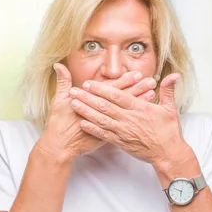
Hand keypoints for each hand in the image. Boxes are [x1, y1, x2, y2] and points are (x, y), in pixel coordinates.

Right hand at [36, 63, 156, 161]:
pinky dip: (134, 118)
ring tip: (153, 93)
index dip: (124, 81)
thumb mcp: (59, 101)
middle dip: (137, 89)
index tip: (137, 74)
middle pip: (123, 98)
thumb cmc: (59, 123)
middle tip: (151, 81)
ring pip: (126, 111)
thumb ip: (62, 82)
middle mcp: (101, 112)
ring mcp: (106, 124)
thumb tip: (58, 65)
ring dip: (139, 102)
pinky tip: (144, 113)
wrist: (60, 146)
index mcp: (91, 100)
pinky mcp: (109, 135)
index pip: (112, 88)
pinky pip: (126, 124)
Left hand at [68, 73, 189, 166]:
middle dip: (87, 97)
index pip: (117, 96)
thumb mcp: (171, 109)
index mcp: (140, 108)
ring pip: (101, 119)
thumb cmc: (169, 132)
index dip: (101, 89)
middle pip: (104, 106)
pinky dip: (92, 129)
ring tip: (73, 104)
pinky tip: (82, 123)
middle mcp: (129, 119)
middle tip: (74, 91)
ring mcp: (124, 131)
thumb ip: (168, 90)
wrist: (168, 154)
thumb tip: (174, 75)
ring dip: (86, 111)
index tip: (89, 83)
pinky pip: (104, 135)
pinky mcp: (121, 142)